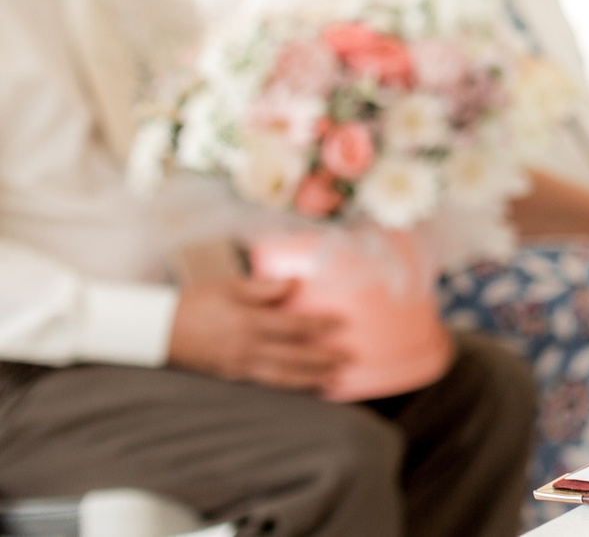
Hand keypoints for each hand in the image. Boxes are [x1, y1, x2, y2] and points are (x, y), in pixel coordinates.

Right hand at [166, 276, 348, 389]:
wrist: (157, 331)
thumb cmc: (195, 303)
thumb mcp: (229, 286)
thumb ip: (264, 287)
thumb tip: (296, 283)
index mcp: (247, 322)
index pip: (293, 327)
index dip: (320, 326)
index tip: (343, 323)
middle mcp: (246, 348)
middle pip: (293, 357)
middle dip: (324, 359)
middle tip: (351, 357)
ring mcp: (238, 366)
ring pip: (281, 377)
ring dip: (311, 379)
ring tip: (335, 378)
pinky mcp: (232, 376)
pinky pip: (266, 383)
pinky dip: (288, 386)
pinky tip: (304, 385)